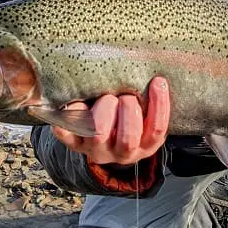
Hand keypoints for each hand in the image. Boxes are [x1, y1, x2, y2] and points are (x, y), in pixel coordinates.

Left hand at [51, 76, 170, 165]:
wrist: (100, 138)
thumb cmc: (127, 116)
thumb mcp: (146, 114)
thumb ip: (149, 100)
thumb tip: (156, 75)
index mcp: (144, 145)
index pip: (157, 130)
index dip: (159, 105)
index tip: (158, 81)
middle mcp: (121, 152)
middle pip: (128, 139)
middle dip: (128, 110)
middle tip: (125, 95)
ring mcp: (96, 148)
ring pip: (99, 133)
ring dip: (103, 109)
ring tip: (106, 97)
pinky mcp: (73, 142)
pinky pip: (68, 131)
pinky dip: (70, 115)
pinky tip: (76, 102)